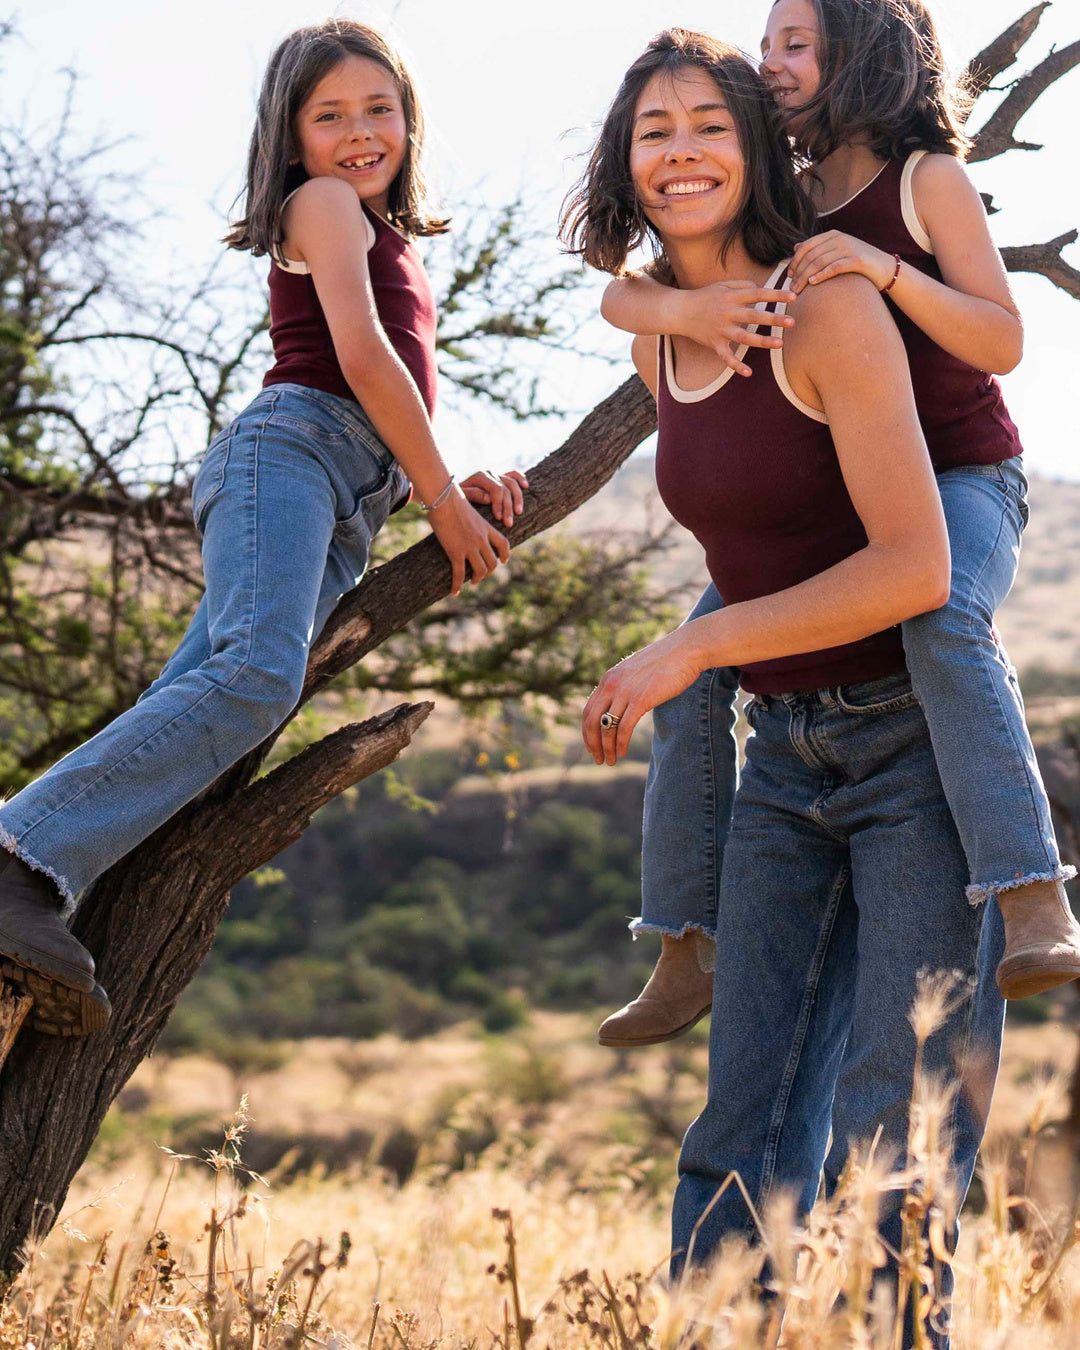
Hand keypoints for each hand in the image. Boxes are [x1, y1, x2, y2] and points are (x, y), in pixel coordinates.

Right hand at [428, 486, 510, 594]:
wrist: (443, 500)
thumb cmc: (451, 500)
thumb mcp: (469, 508)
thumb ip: (471, 516)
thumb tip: (464, 517)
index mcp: (486, 527)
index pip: (504, 543)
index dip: (505, 554)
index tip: (503, 561)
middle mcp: (482, 539)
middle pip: (492, 562)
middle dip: (488, 572)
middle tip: (481, 575)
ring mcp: (470, 547)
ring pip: (481, 570)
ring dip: (478, 579)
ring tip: (473, 582)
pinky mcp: (456, 552)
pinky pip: (460, 573)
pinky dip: (458, 585)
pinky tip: (455, 592)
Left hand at [461, 469, 529, 527]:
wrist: (453, 495)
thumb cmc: (456, 500)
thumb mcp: (461, 498)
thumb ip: (473, 495)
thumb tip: (489, 498)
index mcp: (480, 477)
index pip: (496, 489)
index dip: (499, 504)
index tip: (499, 518)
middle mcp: (489, 473)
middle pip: (505, 488)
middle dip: (508, 507)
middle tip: (509, 523)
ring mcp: (496, 475)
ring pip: (512, 483)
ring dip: (517, 499)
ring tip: (519, 513)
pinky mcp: (501, 478)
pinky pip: (514, 475)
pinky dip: (521, 479)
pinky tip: (526, 487)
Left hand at [582, 631, 703, 765]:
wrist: (687, 649)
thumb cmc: (667, 662)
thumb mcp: (638, 672)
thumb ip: (627, 686)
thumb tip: (625, 702)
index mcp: (609, 678)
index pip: (588, 710)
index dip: (587, 731)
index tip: (592, 745)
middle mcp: (611, 685)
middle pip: (591, 721)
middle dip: (592, 743)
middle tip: (598, 759)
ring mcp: (625, 692)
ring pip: (605, 727)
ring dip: (606, 748)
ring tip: (610, 761)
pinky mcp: (641, 700)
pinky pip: (623, 728)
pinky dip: (619, 744)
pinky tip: (621, 753)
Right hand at [674, 280, 795, 378]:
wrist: (680, 311)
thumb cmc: (704, 297)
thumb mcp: (722, 285)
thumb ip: (742, 284)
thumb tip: (760, 288)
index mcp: (731, 297)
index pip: (757, 294)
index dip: (775, 295)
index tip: (792, 297)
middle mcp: (727, 313)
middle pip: (753, 316)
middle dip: (773, 319)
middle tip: (792, 322)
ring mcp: (721, 330)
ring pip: (744, 337)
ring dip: (762, 341)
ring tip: (779, 344)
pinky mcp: (715, 343)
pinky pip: (726, 357)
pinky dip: (736, 366)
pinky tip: (748, 373)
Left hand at [790, 231, 894, 293]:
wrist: (885, 269)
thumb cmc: (858, 264)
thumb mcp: (836, 253)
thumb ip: (818, 249)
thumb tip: (796, 247)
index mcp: (832, 235)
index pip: (806, 246)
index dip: (795, 261)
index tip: (789, 276)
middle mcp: (840, 238)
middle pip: (811, 255)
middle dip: (799, 272)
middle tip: (791, 288)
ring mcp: (849, 248)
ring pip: (820, 261)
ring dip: (806, 277)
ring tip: (798, 290)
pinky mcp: (857, 259)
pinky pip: (834, 267)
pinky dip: (822, 275)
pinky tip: (813, 283)